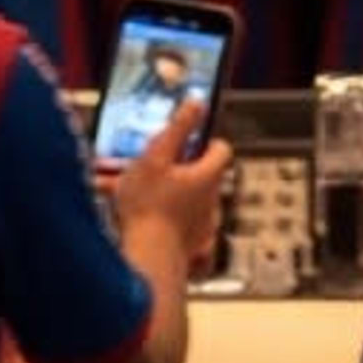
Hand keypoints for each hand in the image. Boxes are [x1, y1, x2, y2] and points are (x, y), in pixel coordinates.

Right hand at [109, 96, 234, 274]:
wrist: (147, 260)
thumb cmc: (149, 209)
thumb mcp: (156, 157)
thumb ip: (178, 128)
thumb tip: (196, 102)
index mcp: (208, 175)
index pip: (221, 149)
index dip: (204, 141)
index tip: (185, 142)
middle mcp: (212, 200)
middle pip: (204, 175)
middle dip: (181, 170)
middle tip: (153, 170)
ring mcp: (203, 226)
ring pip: (191, 201)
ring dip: (172, 196)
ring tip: (140, 197)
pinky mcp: (190, 247)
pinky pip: (182, 226)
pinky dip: (166, 220)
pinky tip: (142, 221)